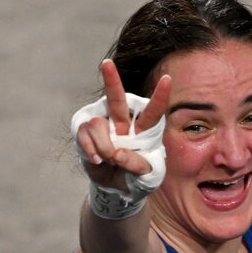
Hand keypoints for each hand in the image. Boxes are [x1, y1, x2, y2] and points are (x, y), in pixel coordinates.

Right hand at [75, 59, 170, 190]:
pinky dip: (89, 149)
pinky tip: (96, 160)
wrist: (114, 189)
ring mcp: (103, 125)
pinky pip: (84, 134)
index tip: (167, 78)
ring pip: (97, 124)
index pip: (153, 112)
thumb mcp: (146, 177)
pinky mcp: (86, 132)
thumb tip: (116, 153)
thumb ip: (137, 165)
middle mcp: (123, 122)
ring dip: (102, 146)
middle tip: (106, 63)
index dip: (159, 97)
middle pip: (117, 100)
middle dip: (111, 81)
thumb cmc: (135, 179)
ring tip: (106, 160)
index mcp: (144, 130)